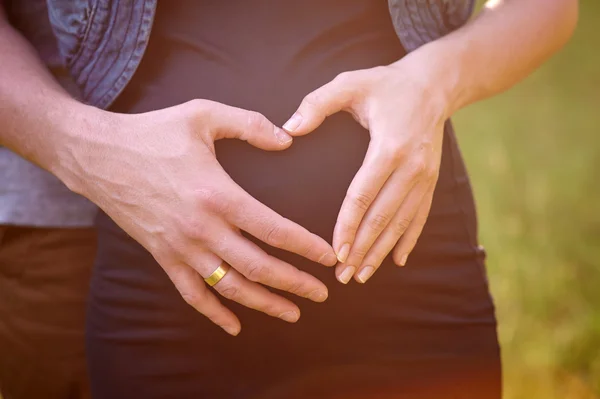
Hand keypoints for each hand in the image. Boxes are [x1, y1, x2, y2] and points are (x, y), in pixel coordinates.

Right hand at [62, 100, 336, 334]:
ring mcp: (181, 247)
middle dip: (295, 283)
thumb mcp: (202, 115)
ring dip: (264, 303)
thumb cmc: (152, 133)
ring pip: (230, 287)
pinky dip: (213, 313)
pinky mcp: (163, 256)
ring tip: (292, 312)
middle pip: (259, 267)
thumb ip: (248, 124)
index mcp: (218, 195)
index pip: (274, 230)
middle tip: (322, 294)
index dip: (306, 246)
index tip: (329, 257)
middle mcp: (202, 229)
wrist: (98, 156)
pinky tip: (234, 325)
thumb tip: (287, 139)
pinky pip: (191, 293)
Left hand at [283, 59, 446, 283]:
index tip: (336, 251)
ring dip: (382, 252)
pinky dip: (409, 240)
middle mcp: (412, 166)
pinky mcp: (431, 181)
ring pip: (402, 222)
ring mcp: (425, 176)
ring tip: (362, 275)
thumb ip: (317, 103)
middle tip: (343, 276)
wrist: (434, 84)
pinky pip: (420, 216)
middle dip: (362, 249)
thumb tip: (288, 129)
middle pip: (383, 216)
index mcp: (389, 146)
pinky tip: (398, 261)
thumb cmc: (385, 84)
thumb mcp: (350, 83)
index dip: (348, 225)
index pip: (363, 195)